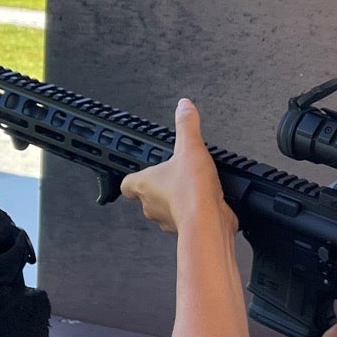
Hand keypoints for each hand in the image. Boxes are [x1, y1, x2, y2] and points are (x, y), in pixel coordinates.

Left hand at [121, 99, 235, 236]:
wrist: (208, 221)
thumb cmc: (191, 190)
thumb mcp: (190, 147)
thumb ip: (186, 125)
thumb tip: (184, 107)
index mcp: (144, 184)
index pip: (127, 183)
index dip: (133, 177)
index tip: (139, 172)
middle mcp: (151, 205)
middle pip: (146, 197)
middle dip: (159, 187)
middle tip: (173, 176)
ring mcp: (166, 220)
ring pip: (164, 210)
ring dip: (175, 201)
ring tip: (191, 188)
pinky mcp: (184, 229)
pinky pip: (184, 220)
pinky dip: (193, 212)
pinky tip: (205, 202)